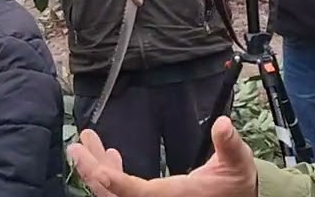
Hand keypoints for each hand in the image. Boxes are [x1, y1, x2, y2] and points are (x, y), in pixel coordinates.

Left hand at [69, 116, 255, 196]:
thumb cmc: (236, 183)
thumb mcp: (237, 162)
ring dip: (97, 169)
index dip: (118, 183)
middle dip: (93, 170)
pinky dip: (111, 174)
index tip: (99, 169)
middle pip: (116, 195)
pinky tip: (109, 156)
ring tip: (85, 144)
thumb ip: (229, 144)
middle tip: (77, 146)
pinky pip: (123, 193)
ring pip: (115, 193)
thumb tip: (223, 125)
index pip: (141, 193)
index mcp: (177, 195)